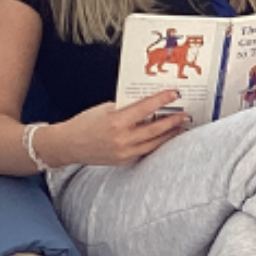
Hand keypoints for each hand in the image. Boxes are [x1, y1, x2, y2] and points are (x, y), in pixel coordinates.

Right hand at [53, 91, 186, 165]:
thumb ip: (126, 108)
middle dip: (173, 121)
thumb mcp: (105, 108)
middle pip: (156, 130)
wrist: (69, 145)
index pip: (146, 108)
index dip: (162, 100)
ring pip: (154, 143)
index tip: (175, 94)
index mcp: (116, 121)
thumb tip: (148, 104)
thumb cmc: (86, 122)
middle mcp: (122, 139)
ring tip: (181, 127)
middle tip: (186, 115)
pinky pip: (145, 151)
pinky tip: (165, 137)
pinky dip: (156, 143)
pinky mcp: (124, 160)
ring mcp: (124, 152)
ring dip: (170, 135)